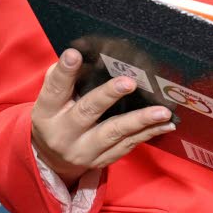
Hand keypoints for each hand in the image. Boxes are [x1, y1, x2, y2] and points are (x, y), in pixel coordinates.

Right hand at [30, 49, 175, 185]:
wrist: (53, 159)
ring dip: (140, 120)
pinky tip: (166, 124)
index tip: (74, 54)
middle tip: (129, 82)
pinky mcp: (102, 160)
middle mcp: (63, 133)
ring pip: (114, 133)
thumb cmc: (58, 117)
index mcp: (47, 112)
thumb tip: (81, 51)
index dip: (64, 72)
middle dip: (108, 95)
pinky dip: (149, 133)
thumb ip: (64, 79)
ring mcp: (84, 150)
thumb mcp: (52, 100)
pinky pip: (128, 145)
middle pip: (87, 112)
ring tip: (162, 111)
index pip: (54, 90)